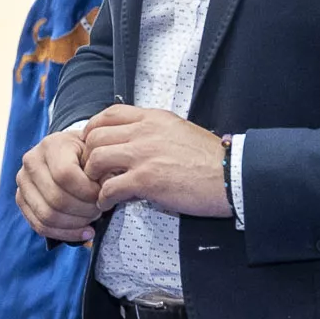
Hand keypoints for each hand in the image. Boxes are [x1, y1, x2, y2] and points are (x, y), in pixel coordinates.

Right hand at [17, 125, 104, 242]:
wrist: (71, 153)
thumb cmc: (88, 155)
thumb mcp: (99, 153)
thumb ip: (104, 169)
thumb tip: (106, 192)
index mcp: (51, 145)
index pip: (65, 175)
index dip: (87, 191)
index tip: (103, 195)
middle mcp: (31, 162)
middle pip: (56, 199)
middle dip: (83, 211)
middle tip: (100, 210)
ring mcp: (23, 182)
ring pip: (47, 215)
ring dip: (75, 224)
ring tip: (92, 219)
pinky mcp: (21, 199)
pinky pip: (39, 225)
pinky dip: (64, 234)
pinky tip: (84, 232)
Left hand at [81, 106, 231, 216]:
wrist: (232, 176)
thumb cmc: (210, 159)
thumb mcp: (179, 131)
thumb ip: (153, 131)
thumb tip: (132, 139)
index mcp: (153, 118)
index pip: (108, 114)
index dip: (92, 130)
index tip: (91, 145)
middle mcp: (145, 132)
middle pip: (95, 137)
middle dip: (87, 156)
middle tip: (91, 172)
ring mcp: (144, 155)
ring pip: (96, 159)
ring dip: (91, 177)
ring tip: (97, 188)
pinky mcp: (146, 180)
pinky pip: (109, 188)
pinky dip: (103, 198)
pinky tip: (107, 204)